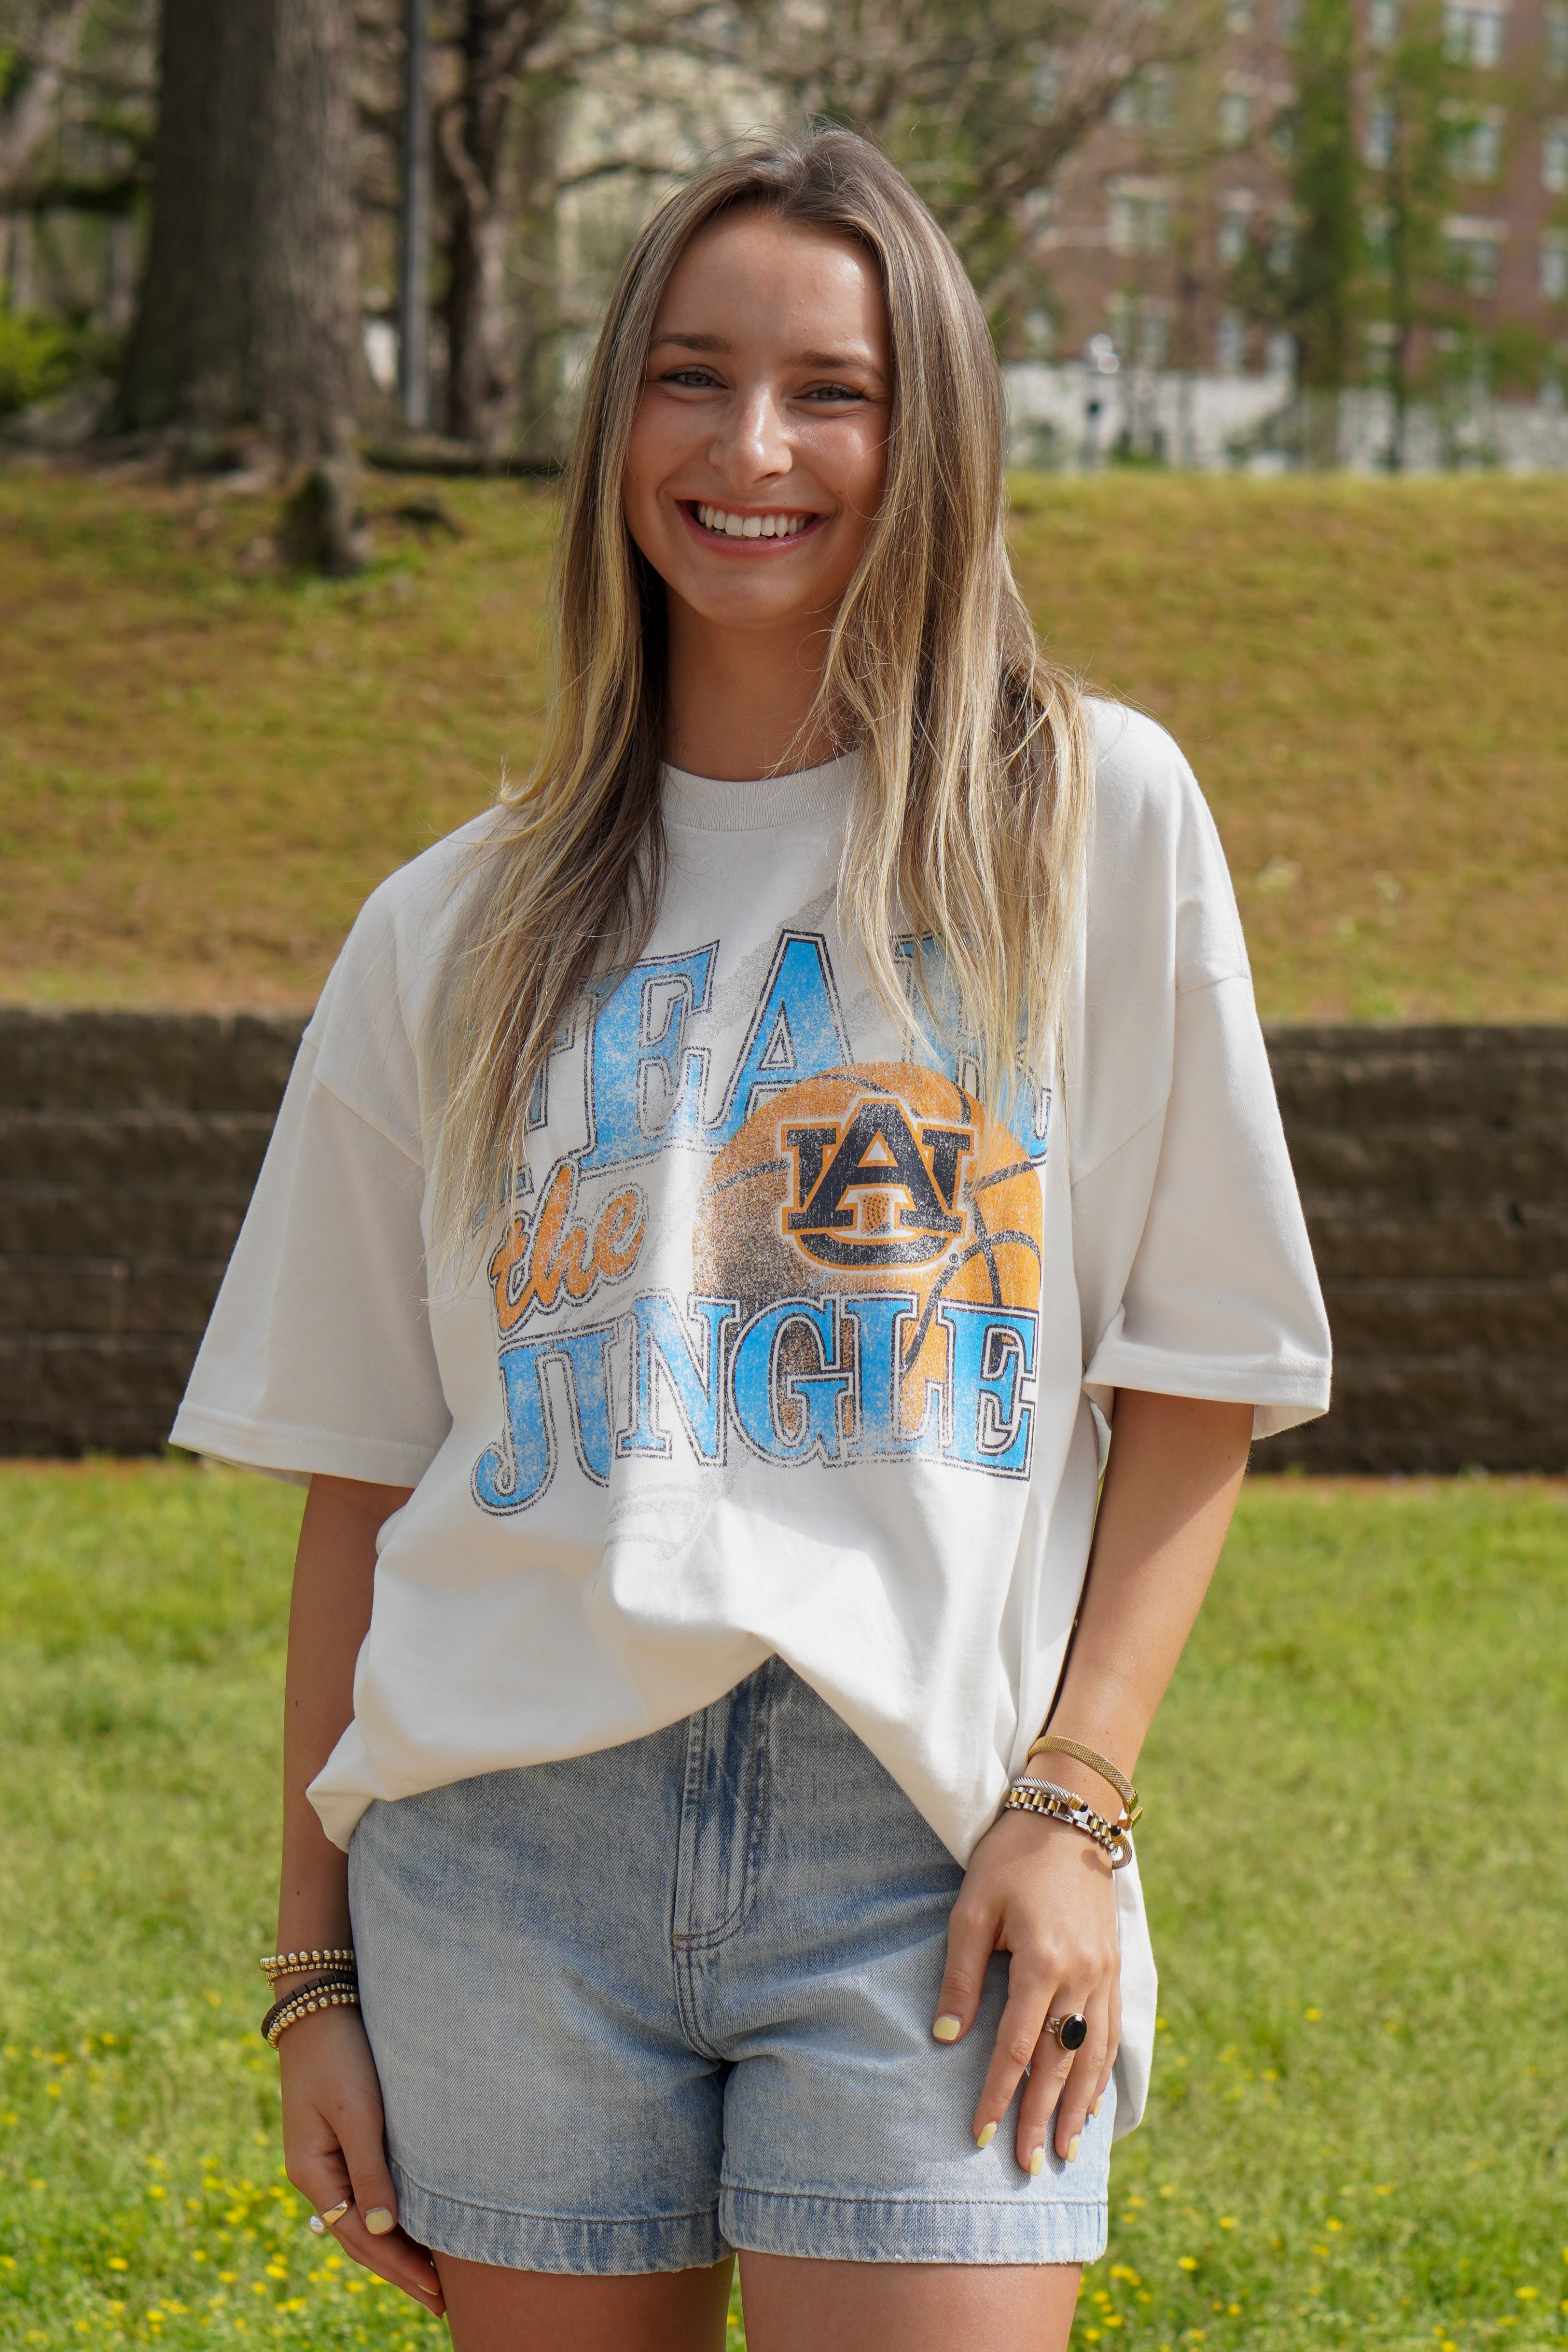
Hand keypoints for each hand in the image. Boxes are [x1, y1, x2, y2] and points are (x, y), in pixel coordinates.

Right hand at [279, 2007, 445, 2315]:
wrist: (319, 2006)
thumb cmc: (341, 2055)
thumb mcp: (357, 2114)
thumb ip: (370, 2172)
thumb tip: (384, 2230)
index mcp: (314, 2173)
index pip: (361, 2238)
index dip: (399, 2267)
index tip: (435, 2292)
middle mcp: (315, 2174)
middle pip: (359, 2238)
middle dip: (399, 2270)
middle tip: (439, 2302)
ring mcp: (324, 2160)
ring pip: (361, 2220)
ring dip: (394, 2249)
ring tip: (430, 2276)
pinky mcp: (337, 2141)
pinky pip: (362, 2195)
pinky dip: (387, 2218)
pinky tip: (409, 2226)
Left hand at [933, 1809, 1120, 2170]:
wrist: (1070, 1815)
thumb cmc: (1011, 1858)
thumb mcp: (973, 1908)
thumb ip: (961, 1975)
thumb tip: (947, 2037)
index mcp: (1042, 1964)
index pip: (1016, 2050)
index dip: (997, 2096)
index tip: (979, 2134)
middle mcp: (1081, 1978)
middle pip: (1058, 2065)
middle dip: (1041, 2118)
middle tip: (1028, 2166)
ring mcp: (1104, 1975)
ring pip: (1091, 2057)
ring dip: (1079, 2108)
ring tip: (1065, 2151)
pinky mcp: (1115, 1967)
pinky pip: (1111, 2034)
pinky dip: (1102, 2072)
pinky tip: (1094, 2099)